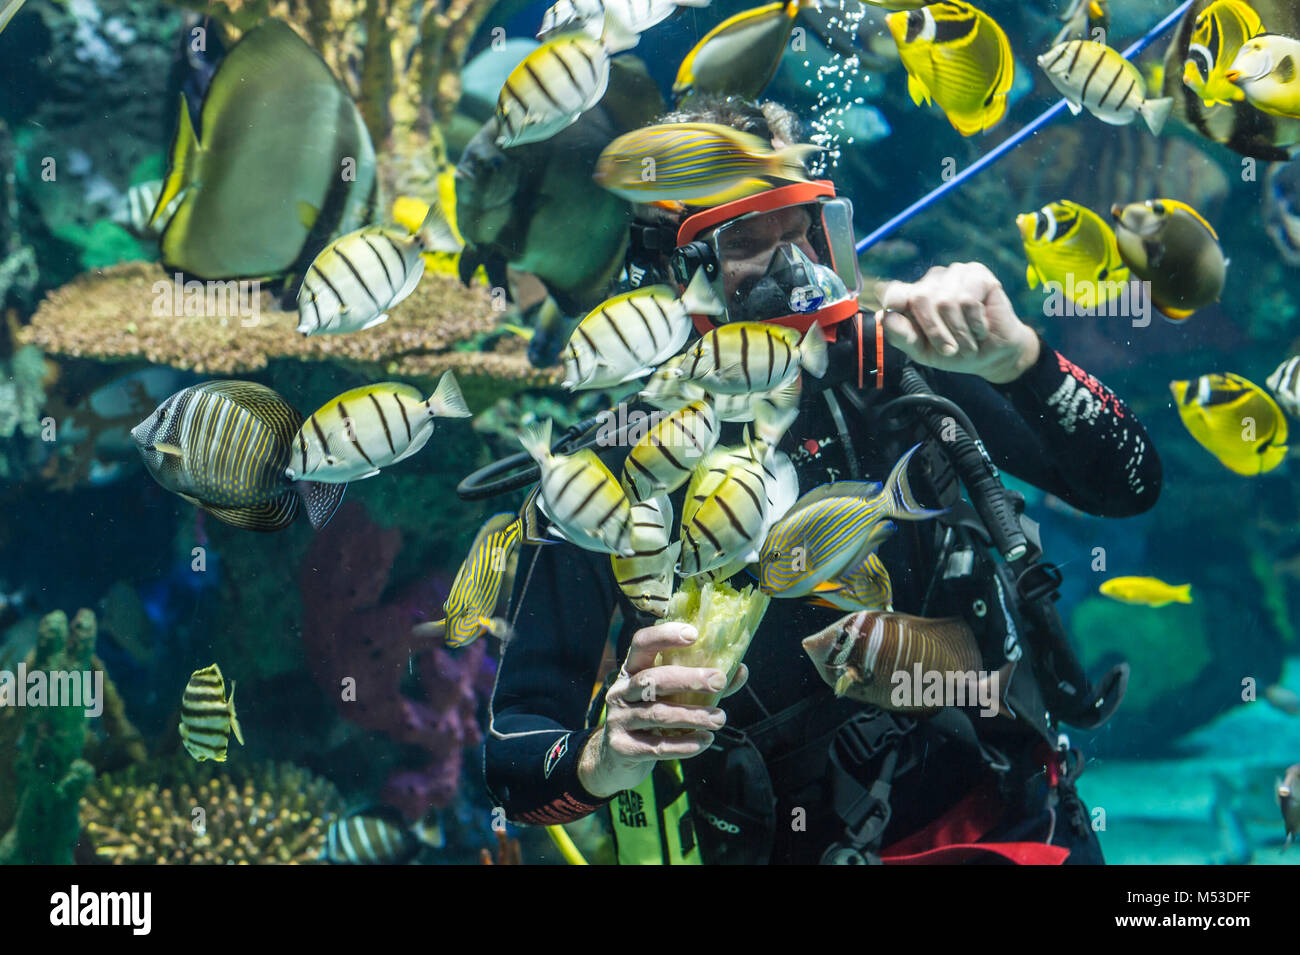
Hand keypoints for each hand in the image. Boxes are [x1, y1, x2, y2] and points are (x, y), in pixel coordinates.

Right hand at [577, 622, 746, 797]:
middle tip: (719, 680)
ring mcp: (618, 719)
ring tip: (720, 719)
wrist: (616, 759)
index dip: (664, 636)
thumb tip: (740, 670)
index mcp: (632, 670)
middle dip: (688, 679)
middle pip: (652, 679)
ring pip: (658, 714)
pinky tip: (705, 741)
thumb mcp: (671, 697)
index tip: (694, 634)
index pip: (641, 643)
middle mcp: (621, 691)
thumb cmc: (651, 719)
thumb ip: (702, 685)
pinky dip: (684, 745)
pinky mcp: (622, 748)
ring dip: (693, 716)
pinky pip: (657, 746)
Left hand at [877, 262, 1040, 383]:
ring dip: (959, 331)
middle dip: (935, 331)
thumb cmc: (955, 351)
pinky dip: (975, 322)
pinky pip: (969, 299)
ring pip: (946, 301)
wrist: (991, 356)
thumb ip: (901, 336)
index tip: (893, 309)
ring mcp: (955, 275)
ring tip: (968, 342)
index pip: (895, 291)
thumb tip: (883, 316)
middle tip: (949, 349)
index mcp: (913, 297)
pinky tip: (980, 328)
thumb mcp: (922, 351)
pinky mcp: (978, 275)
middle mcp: (931, 282)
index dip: (892, 299)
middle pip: (920, 298)